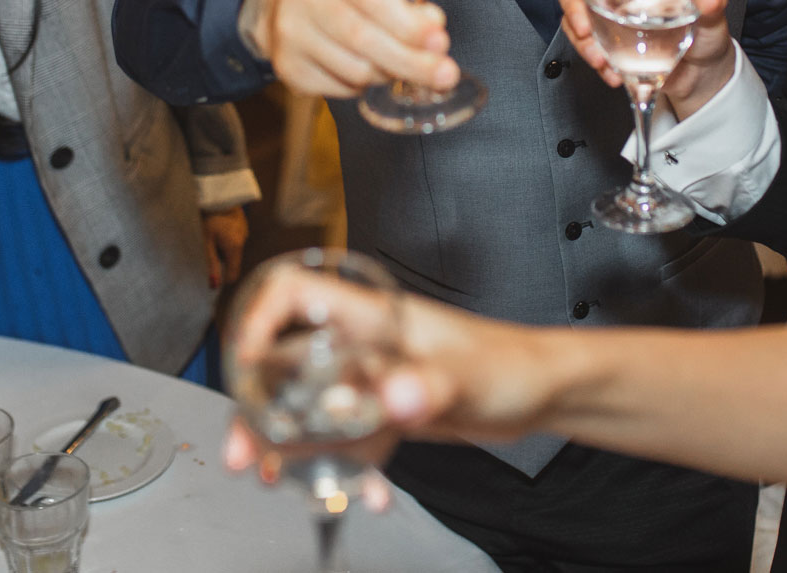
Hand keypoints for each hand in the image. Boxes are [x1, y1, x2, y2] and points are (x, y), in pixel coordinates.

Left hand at [201, 206, 247, 289]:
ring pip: (233, 249)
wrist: (219, 195)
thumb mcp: (206, 242)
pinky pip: (235, 238)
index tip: (213, 277)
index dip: (223, 279)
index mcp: (234, 248)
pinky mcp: (243, 226)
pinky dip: (227, 238)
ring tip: (213, 234)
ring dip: (224, 248)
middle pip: (232, 261)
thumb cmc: (209, 219)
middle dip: (221, 259)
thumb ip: (211, 264)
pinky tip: (219, 228)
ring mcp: (244, 233)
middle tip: (209, 247)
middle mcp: (242, 242)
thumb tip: (214, 285)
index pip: (233, 274)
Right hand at [221, 268, 564, 495]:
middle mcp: (365, 344)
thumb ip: (428, 386)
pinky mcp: (386, 412)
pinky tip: (363, 493)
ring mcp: (373, 378)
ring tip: (277, 479)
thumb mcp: (466, 377)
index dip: (259, 319)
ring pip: (309, 406)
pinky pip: (347, 438)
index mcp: (373, 317)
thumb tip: (393, 398)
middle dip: (258, 406)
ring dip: (289, 444)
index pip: (295, 294)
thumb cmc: (511, 365)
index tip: (244, 364)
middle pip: (287, 361)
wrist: (542, 394)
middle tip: (246, 451)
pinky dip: (344, 467)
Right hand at [239, 0, 459, 99]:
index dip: (409, 24)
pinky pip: (339, 88)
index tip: (440, 42)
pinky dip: (362, 86)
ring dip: (388, 74)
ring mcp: (288, 30)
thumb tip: (434, 29)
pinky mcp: (286, 65)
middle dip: (411, 61)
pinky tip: (366, 69)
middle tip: (444, 74)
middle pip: (363, 38)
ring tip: (399, 64)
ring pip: (354, 70)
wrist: (283, 0)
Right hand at [555, 0, 737, 116]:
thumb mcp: (712, 19)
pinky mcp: (605, 44)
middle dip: (573, 8)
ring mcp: (607, 19)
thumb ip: (712, 5)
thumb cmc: (705, 34)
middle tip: (583, 30)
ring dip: (582, 42)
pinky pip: (586, 48)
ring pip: (575, 20)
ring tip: (601, 61)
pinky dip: (595, 62)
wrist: (700, 74)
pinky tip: (613, 74)